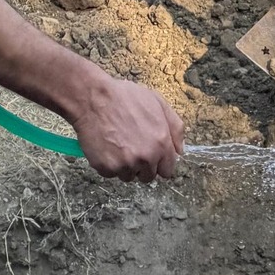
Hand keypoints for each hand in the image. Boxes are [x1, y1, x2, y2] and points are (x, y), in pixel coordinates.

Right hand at [67, 69, 184, 180]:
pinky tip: (106, 145)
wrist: (93, 98)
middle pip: (149, 177)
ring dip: (125, 166)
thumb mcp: (158, 103)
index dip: (159, 162)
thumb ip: (175, 128)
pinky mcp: (107, 168)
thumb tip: (180, 151)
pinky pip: (112, 174)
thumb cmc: (124, 97)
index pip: (168, 170)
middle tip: (131, 146)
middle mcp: (146, 157)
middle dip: (142, 166)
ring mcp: (125, 165)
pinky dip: (109, 164)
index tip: (151, 154)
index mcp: (161, 143)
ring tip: (117, 143)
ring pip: (129, 176)